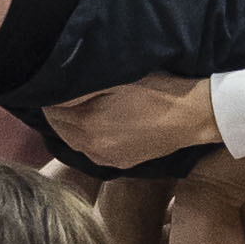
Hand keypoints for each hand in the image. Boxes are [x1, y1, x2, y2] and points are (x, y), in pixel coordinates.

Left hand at [45, 75, 220, 170]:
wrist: (193, 116)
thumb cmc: (158, 90)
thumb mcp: (118, 79)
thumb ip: (84, 87)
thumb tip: (58, 89)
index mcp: (88, 123)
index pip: (52, 112)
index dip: (50, 97)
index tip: (53, 85)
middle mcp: (93, 147)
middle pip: (61, 130)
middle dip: (57, 114)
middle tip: (60, 96)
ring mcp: (108, 159)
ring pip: (76, 144)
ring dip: (72, 128)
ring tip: (77, 110)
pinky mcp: (122, 164)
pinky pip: (94, 152)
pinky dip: (88, 140)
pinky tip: (96, 127)